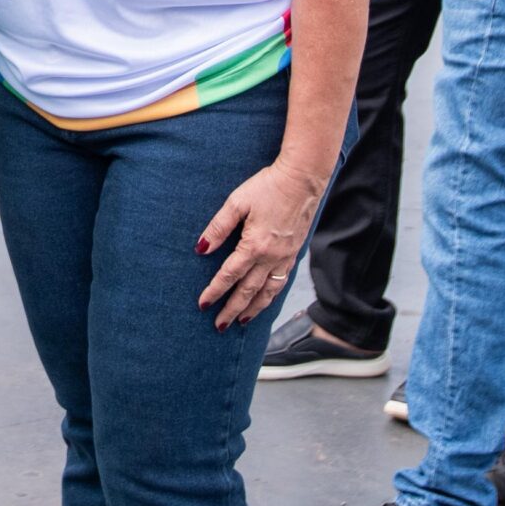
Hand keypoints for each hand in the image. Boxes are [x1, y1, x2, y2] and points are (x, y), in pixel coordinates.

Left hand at [197, 159, 329, 328]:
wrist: (302, 179)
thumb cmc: (267, 186)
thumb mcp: (236, 202)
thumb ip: (218, 227)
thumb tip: (201, 249)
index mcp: (254, 245)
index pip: (229, 275)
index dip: (215, 291)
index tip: (203, 305)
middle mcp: (271, 257)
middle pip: (248, 291)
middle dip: (232, 309)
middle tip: (219, 326)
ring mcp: (285, 257)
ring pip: (268, 291)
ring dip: (253, 309)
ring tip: (241, 321)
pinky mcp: (294, 253)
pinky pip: (281, 282)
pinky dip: (271, 296)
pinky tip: (264, 300)